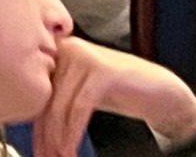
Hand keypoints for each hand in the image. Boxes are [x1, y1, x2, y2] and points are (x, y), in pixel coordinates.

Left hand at [33, 40, 195, 156]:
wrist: (158, 90)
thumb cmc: (118, 92)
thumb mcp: (81, 96)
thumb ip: (58, 103)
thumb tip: (37, 134)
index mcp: (59, 52)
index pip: (39, 94)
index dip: (36, 128)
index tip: (37, 151)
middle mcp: (69, 49)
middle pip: (47, 100)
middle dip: (46, 137)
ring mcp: (85, 57)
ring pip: (60, 106)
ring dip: (58, 139)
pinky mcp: (102, 70)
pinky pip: (79, 108)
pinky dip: (73, 133)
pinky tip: (72, 149)